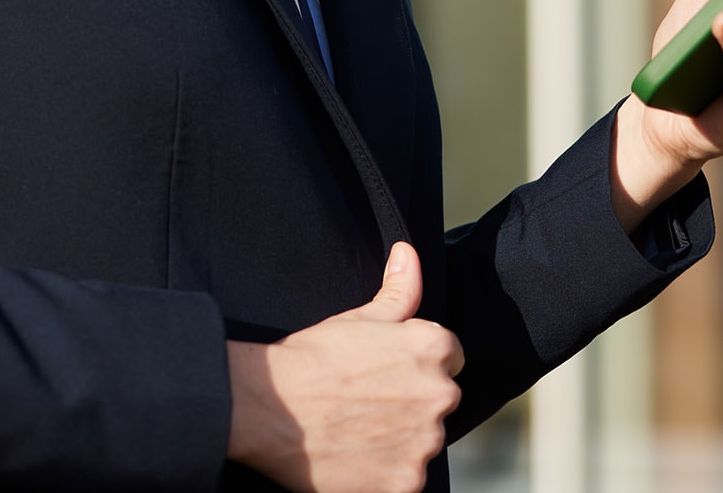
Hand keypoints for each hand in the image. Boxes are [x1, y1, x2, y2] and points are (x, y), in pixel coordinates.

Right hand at [226, 242, 463, 492]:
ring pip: (425, 440)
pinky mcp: (406, 483)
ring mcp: (424, 443)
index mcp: (433, 348)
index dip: (417, 361)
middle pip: (440, 399)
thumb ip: (400, 288)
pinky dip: (387, 470)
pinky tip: (358, 454)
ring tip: (359, 426)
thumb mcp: (360, 315)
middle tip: (369, 398)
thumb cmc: (314, 355)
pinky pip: (407, 476)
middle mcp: (440, 395)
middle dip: (413, 399)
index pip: (451, 355)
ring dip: (403, 437)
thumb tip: (409, 253)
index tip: (388, 369)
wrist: (272, 407)